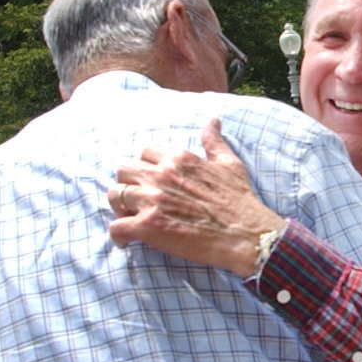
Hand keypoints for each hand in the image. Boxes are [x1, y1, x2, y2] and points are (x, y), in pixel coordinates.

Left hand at [107, 118, 284, 275]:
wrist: (247, 235)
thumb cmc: (240, 201)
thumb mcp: (229, 164)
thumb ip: (214, 142)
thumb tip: (213, 121)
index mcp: (179, 159)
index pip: (145, 153)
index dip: (146, 168)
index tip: (151, 182)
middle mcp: (161, 176)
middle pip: (123, 170)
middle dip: (129, 184)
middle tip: (138, 200)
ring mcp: (152, 201)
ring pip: (115, 196)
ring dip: (120, 208)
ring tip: (132, 219)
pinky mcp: (148, 227)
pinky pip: (116, 227)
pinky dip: (119, 235)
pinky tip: (129, 241)